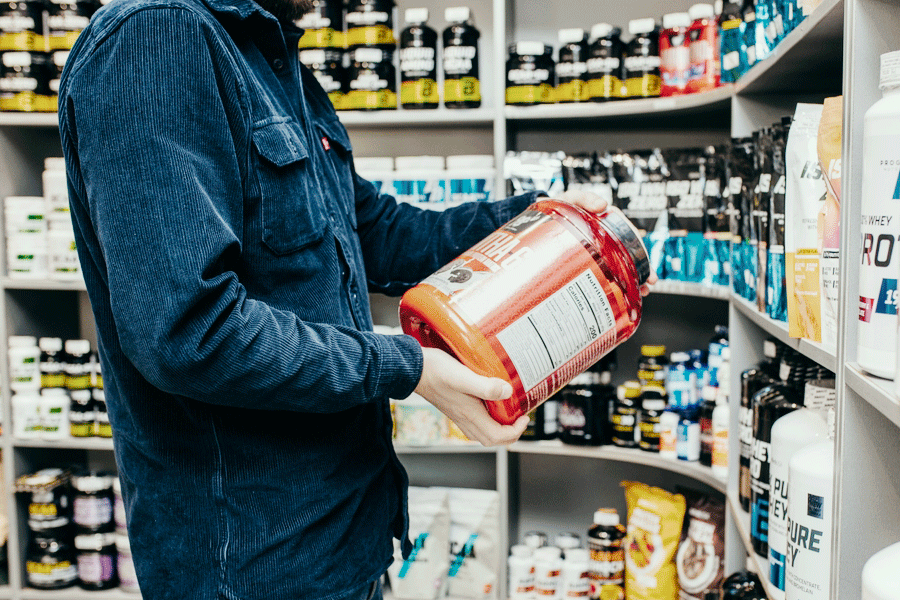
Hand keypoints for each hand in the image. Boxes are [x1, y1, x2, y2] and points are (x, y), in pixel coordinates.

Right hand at [414, 347, 528, 445]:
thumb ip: (486, 386)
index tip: (524, 417)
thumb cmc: (435, 371)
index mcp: (470, 414)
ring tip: (508, 414)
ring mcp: (458, 415)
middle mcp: (464, 419)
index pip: (497, 436)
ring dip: (499, 429)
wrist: (412, 368)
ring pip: (482, 433)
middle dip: (509, 434)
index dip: (515, 431)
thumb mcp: (463, 376)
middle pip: (491, 439)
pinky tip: (489, 405)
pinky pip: (474, 423)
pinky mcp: (454, 408)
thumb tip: (507, 392)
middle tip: (520, 419)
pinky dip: (487, 421)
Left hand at [554, 190, 657, 296]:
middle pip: (629, 252)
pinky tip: (624, 292)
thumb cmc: (558, 207)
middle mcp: (607, 236)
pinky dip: (617, 281)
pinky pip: (607, 270)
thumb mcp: (571, 199)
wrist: (540, 220)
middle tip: (649, 283)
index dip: (640, 249)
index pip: (629, 235)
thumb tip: (603, 205)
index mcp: (607, 221)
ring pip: (621, 263)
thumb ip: (584, 198)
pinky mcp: (590, 259)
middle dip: (642, 268)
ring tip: (642, 291)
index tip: (647, 265)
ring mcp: (600, 249)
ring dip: (634, 277)